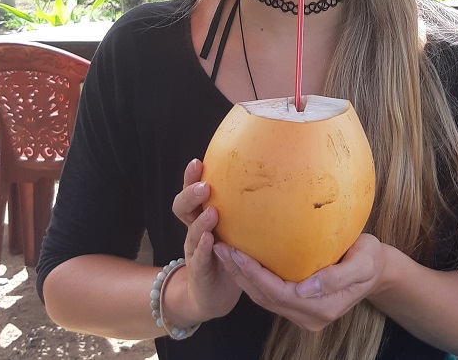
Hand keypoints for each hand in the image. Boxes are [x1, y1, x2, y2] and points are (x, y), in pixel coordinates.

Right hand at [171, 158, 242, 321]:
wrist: (213, 294)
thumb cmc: (230, 254)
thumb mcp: (237, 229)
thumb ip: (246, 209)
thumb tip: (275, 179)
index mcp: (202, 217)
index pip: (193, 193)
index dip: (191, 178)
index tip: (198, 162)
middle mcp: (194, 231)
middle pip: (182, 207)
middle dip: (191, 194)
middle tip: (205, 186)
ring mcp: (194, 251)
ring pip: (190, 232)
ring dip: (200, 221)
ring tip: (212, 212)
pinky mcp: (199, 270)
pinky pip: (199, 258)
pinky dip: (203, 248)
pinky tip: (210, 241)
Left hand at [213, 234, 385, 331]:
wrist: (377, 270)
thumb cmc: (371, 260)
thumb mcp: (362, 263)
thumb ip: (336, 277)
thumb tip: (306, 288)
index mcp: (322, 307)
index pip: (279, 293)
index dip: (255, 274)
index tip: (237, 252)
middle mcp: (309, 316)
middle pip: (266, 297)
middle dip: (240, 274)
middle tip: (220, 248)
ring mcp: (303, 313)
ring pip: (264, 298)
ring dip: (242, 277)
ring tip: (223, 252)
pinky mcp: (298, 304)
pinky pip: (270, 294)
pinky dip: (253, 278)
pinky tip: (241, 259)